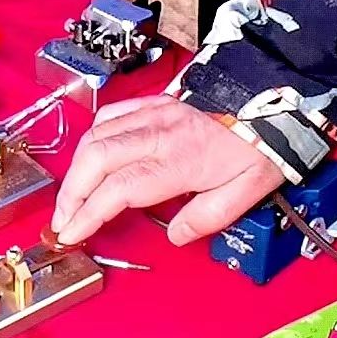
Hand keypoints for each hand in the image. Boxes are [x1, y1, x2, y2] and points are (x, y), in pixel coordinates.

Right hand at [50, 96, 286, 245]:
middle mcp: (159, 132)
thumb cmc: (260, 148)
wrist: (273, 103)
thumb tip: (174, 235)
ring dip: (76, 169)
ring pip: (95, 136)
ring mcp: (154, 112)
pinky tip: (90, 158)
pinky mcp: (155, 102)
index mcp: (180, 159)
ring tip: (72, 197)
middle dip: (70, 194)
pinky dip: (91, 138)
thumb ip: (208, 218)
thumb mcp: (247, 192)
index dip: (88, 213)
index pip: (118, 188)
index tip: (72, 233)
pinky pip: (109, 115)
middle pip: (95, 159)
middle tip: (63, 221)